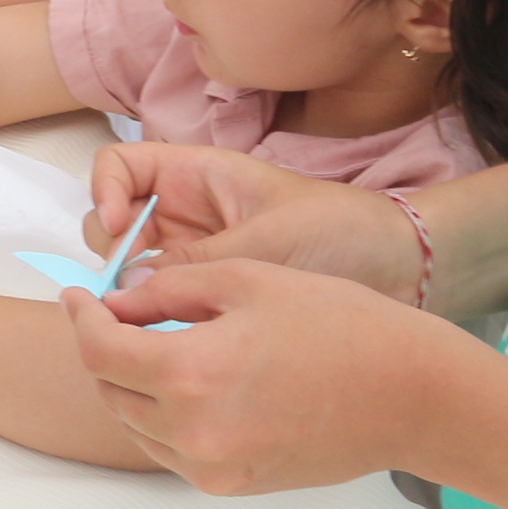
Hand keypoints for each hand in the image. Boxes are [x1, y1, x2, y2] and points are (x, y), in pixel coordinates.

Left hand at [70, 259, 485, 493]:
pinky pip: (170, 451)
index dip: (81, 318)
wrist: (411, 395)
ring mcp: (212, 467)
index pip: (100, 350)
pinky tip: (186, 384)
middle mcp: (193, 431)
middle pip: (110, 390)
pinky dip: (162, 418)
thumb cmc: (338, 323)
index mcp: (191, 372)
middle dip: (102, 349)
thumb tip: (116, 302)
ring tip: (151, 346)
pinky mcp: (233, 486)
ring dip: (129, 385)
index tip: (79, 297)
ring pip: (136, 425)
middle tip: (115, 316)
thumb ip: (167, 290)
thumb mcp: (246, 278)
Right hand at [87, 139, 422, 300]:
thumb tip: (127, 291)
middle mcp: (187, 215)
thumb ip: (197, 263)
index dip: (106, 191)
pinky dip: (156, 322)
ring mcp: (196, 257)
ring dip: (131, 294)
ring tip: (155, 322)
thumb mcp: (268, 241)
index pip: (120, 167)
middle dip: (112, 253)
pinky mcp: (209, 299)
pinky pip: (162, 306)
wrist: (401, 272)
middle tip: (131, 291)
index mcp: (198, 176)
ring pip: (132, 271)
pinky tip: (175, 341)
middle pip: (114, 222)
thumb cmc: (342, 233)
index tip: (120, 229)